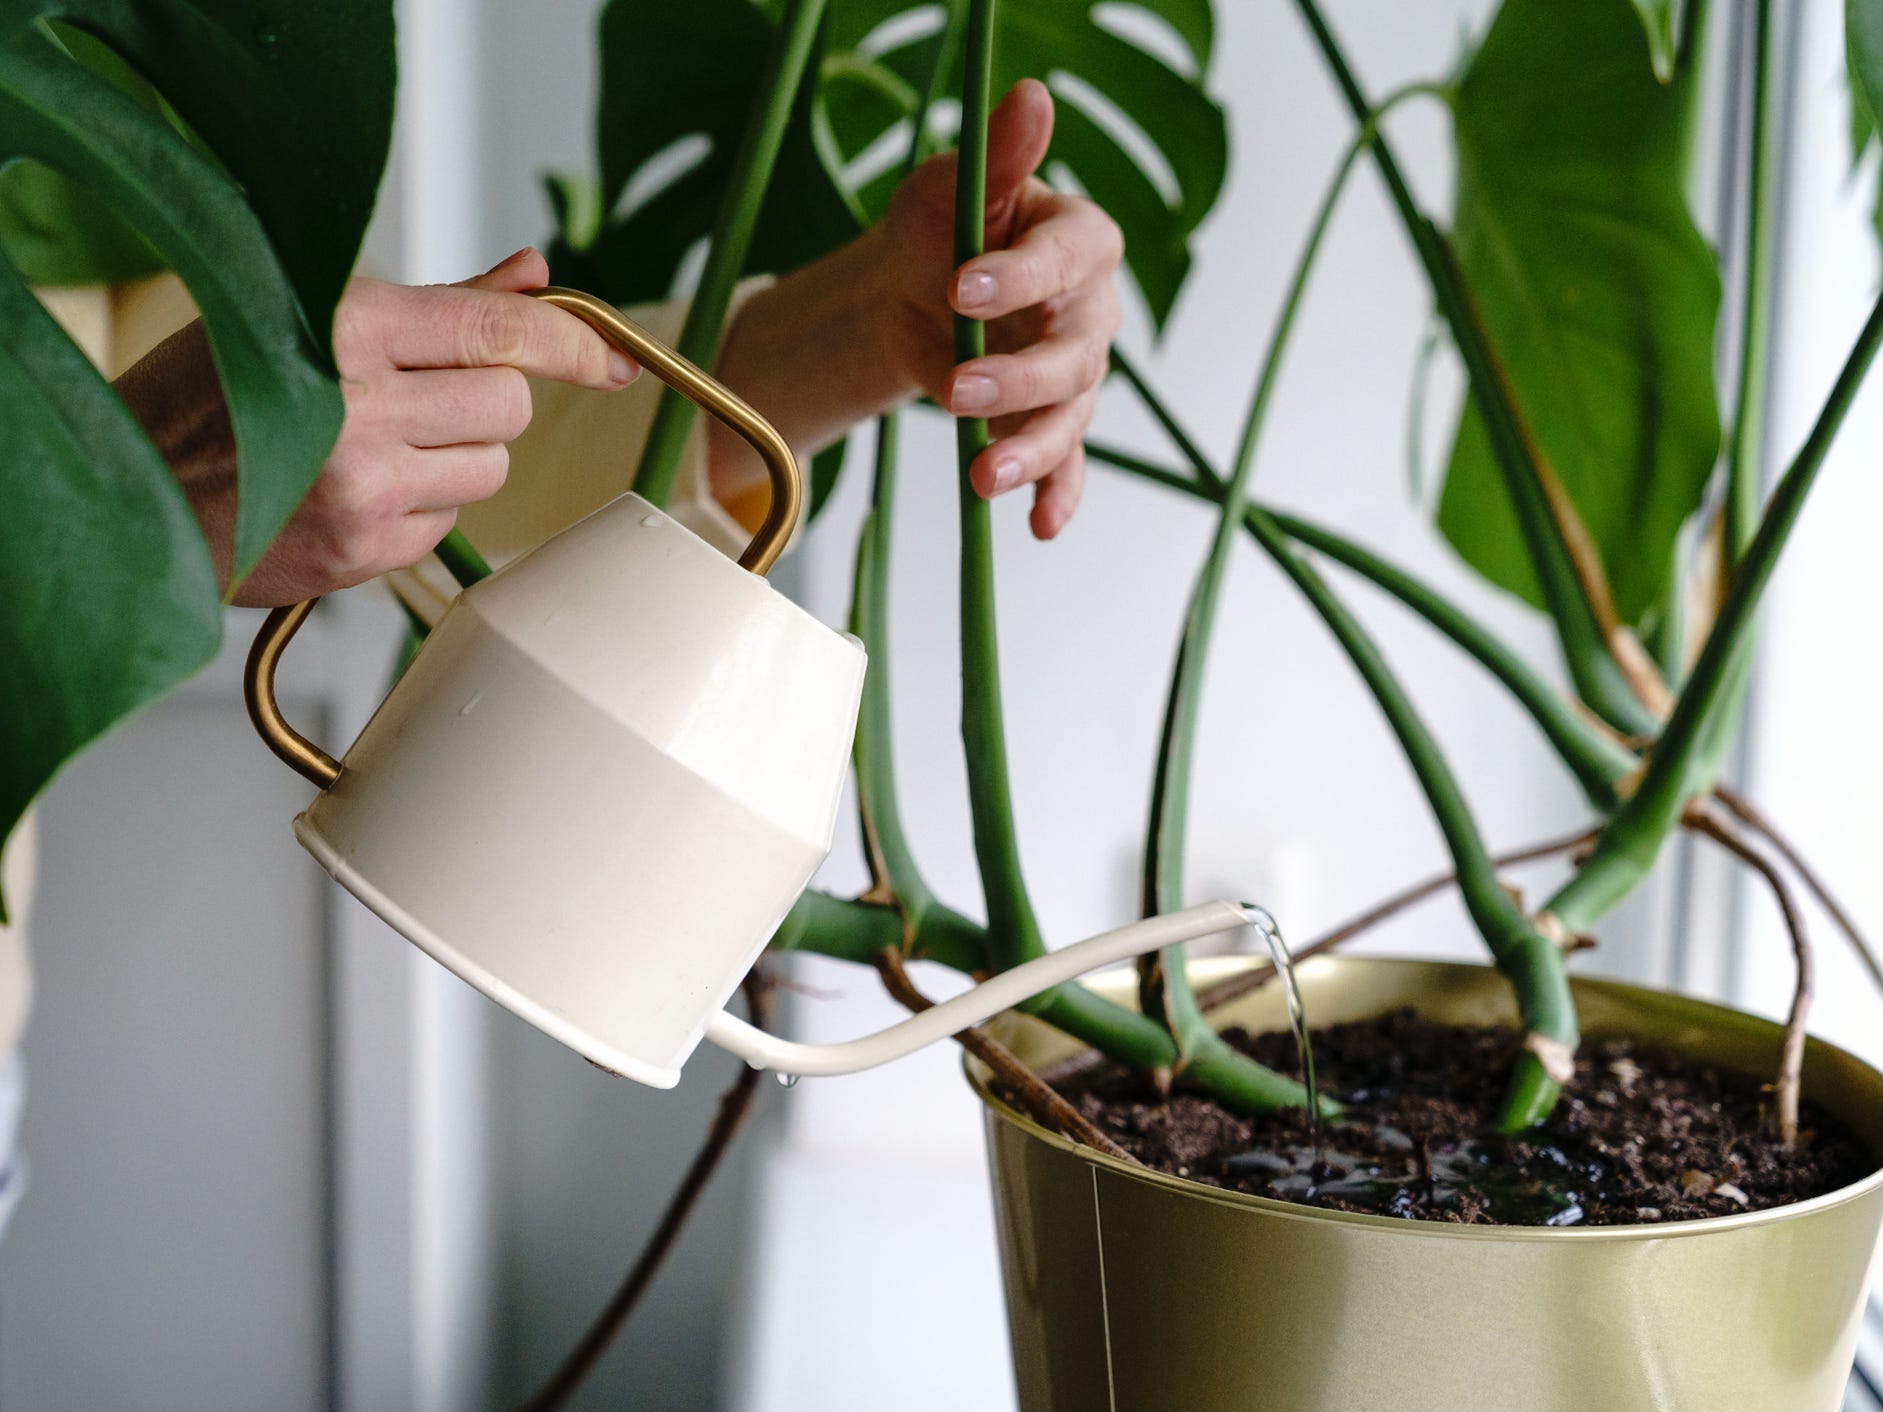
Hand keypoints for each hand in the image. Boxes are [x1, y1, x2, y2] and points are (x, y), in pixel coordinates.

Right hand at [119, 248, 635, 605]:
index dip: (573, 344)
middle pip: (508, 405)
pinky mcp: (364, 550)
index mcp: (347, 328)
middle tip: (417, 400)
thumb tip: (535, 277)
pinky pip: (447, 522)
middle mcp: (361, 407)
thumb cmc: (212, 395)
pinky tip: (355, 491)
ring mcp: (364, 487)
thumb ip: (441, 302)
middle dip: (483, 403)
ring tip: (378, 446)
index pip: (499, 332)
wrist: (132, 491)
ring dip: (457, 458)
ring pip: (490, 469)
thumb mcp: (309, 316)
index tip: (612, 358)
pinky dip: (420, 507)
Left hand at [709, 79, 1121, 539]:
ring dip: (1030, 449)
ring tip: (980, 478)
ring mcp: (1073, 372)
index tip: (959, 286)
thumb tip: (1031, 94)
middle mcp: (1089, 309)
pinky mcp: (1047, 421)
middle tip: (954, 389)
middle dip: (1017, 377)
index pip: (1072, 256)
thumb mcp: (952, 186)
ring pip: (1070, 415)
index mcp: (1076, 238)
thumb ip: (997, 155)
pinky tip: (1038, 526)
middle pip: (1077, 352)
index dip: (1022, 275)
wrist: (904, 296)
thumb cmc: (935, 230)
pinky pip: (1065, 463)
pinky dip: (1056, 494)